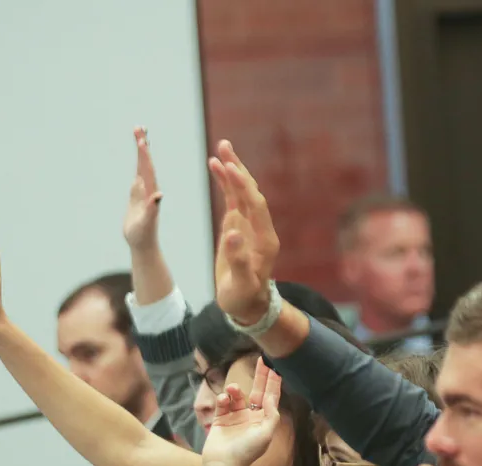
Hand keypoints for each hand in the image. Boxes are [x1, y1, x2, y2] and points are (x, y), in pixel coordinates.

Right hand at [123, 127, 163, 250]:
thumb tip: (159, 195)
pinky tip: (140, 154)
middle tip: (139, 127)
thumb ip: (153, 210)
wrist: (144, 244)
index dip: (145, 156)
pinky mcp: (139, 194)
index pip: (148, 171)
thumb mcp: (147, 224)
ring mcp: (144, 191)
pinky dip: (139, 162)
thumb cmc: (144, 237)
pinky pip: (139, 173)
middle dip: (142, 146)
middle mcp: (149, 189)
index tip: (142, 141)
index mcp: (151, 193)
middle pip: (146, 164)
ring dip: (142, 150)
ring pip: (143, 166)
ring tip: (139, 133)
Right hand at [201, 358, 281, 465]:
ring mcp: (235, 417)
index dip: (273, 382)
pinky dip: (223, 399)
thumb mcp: (266, 434)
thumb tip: (271, 397)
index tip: (276, 366)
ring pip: (237, 396)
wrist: (224, 465)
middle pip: (256, 391)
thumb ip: (271, 414)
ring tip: (232, 389)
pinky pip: (223, 403)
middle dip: (259, 376)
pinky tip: (223, 400)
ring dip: (234, 390)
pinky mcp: (221, 419)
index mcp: (263, 420)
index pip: (270, 397)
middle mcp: (251, 417)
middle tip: (262, 361)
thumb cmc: (247, 452)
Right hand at [210, 140, 279, 324]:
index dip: (244, 187)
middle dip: (239, 169)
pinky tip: (216, 166)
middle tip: (225, 146)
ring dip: (233, 170)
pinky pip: (233, 199)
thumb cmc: (244, 297)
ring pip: (242, 191)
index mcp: (265, 240)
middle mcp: (260, 228)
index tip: (231, 168)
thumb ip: (237, 260)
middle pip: (251, 192)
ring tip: (221, 148)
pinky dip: (225, 182)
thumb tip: (232, 234)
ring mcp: (249, 225)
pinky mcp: (238, 225)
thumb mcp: (240, 284)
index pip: (256, 206)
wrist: (248, 304)